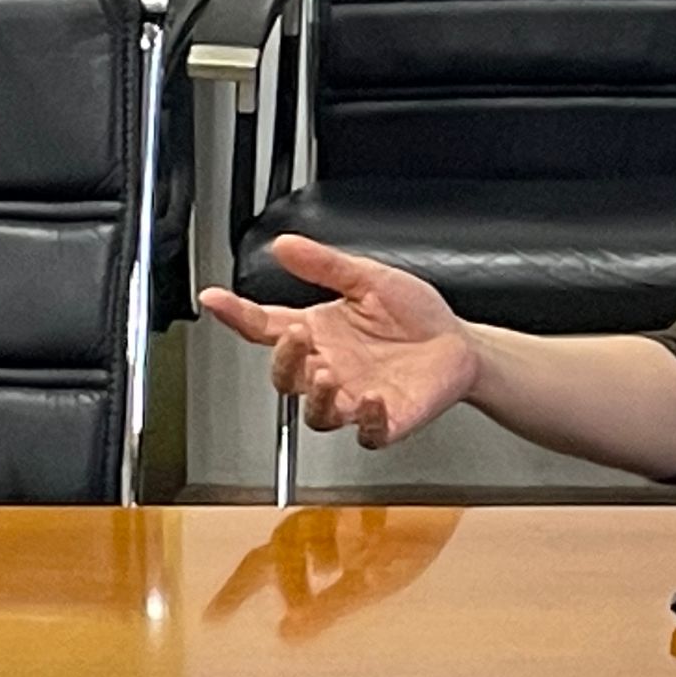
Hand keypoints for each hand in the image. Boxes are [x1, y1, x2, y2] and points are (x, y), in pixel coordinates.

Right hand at [199, 234, 478, 449]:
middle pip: (286, 376)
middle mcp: (329, 369)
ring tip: (325, 372)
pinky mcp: (385, 420)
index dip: (237, 315)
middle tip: (297, 335)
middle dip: (284, 359)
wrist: (460, 345)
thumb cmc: (416, 317)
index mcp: (319, 334)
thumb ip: (326, 265)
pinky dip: (365, 419)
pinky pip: (366, 431)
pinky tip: (371, 398)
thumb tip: (285, 245)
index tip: (215, 299)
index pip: (266, 327)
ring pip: (316, 414)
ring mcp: (354, 398)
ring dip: (315, 397)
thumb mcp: (371, 280)